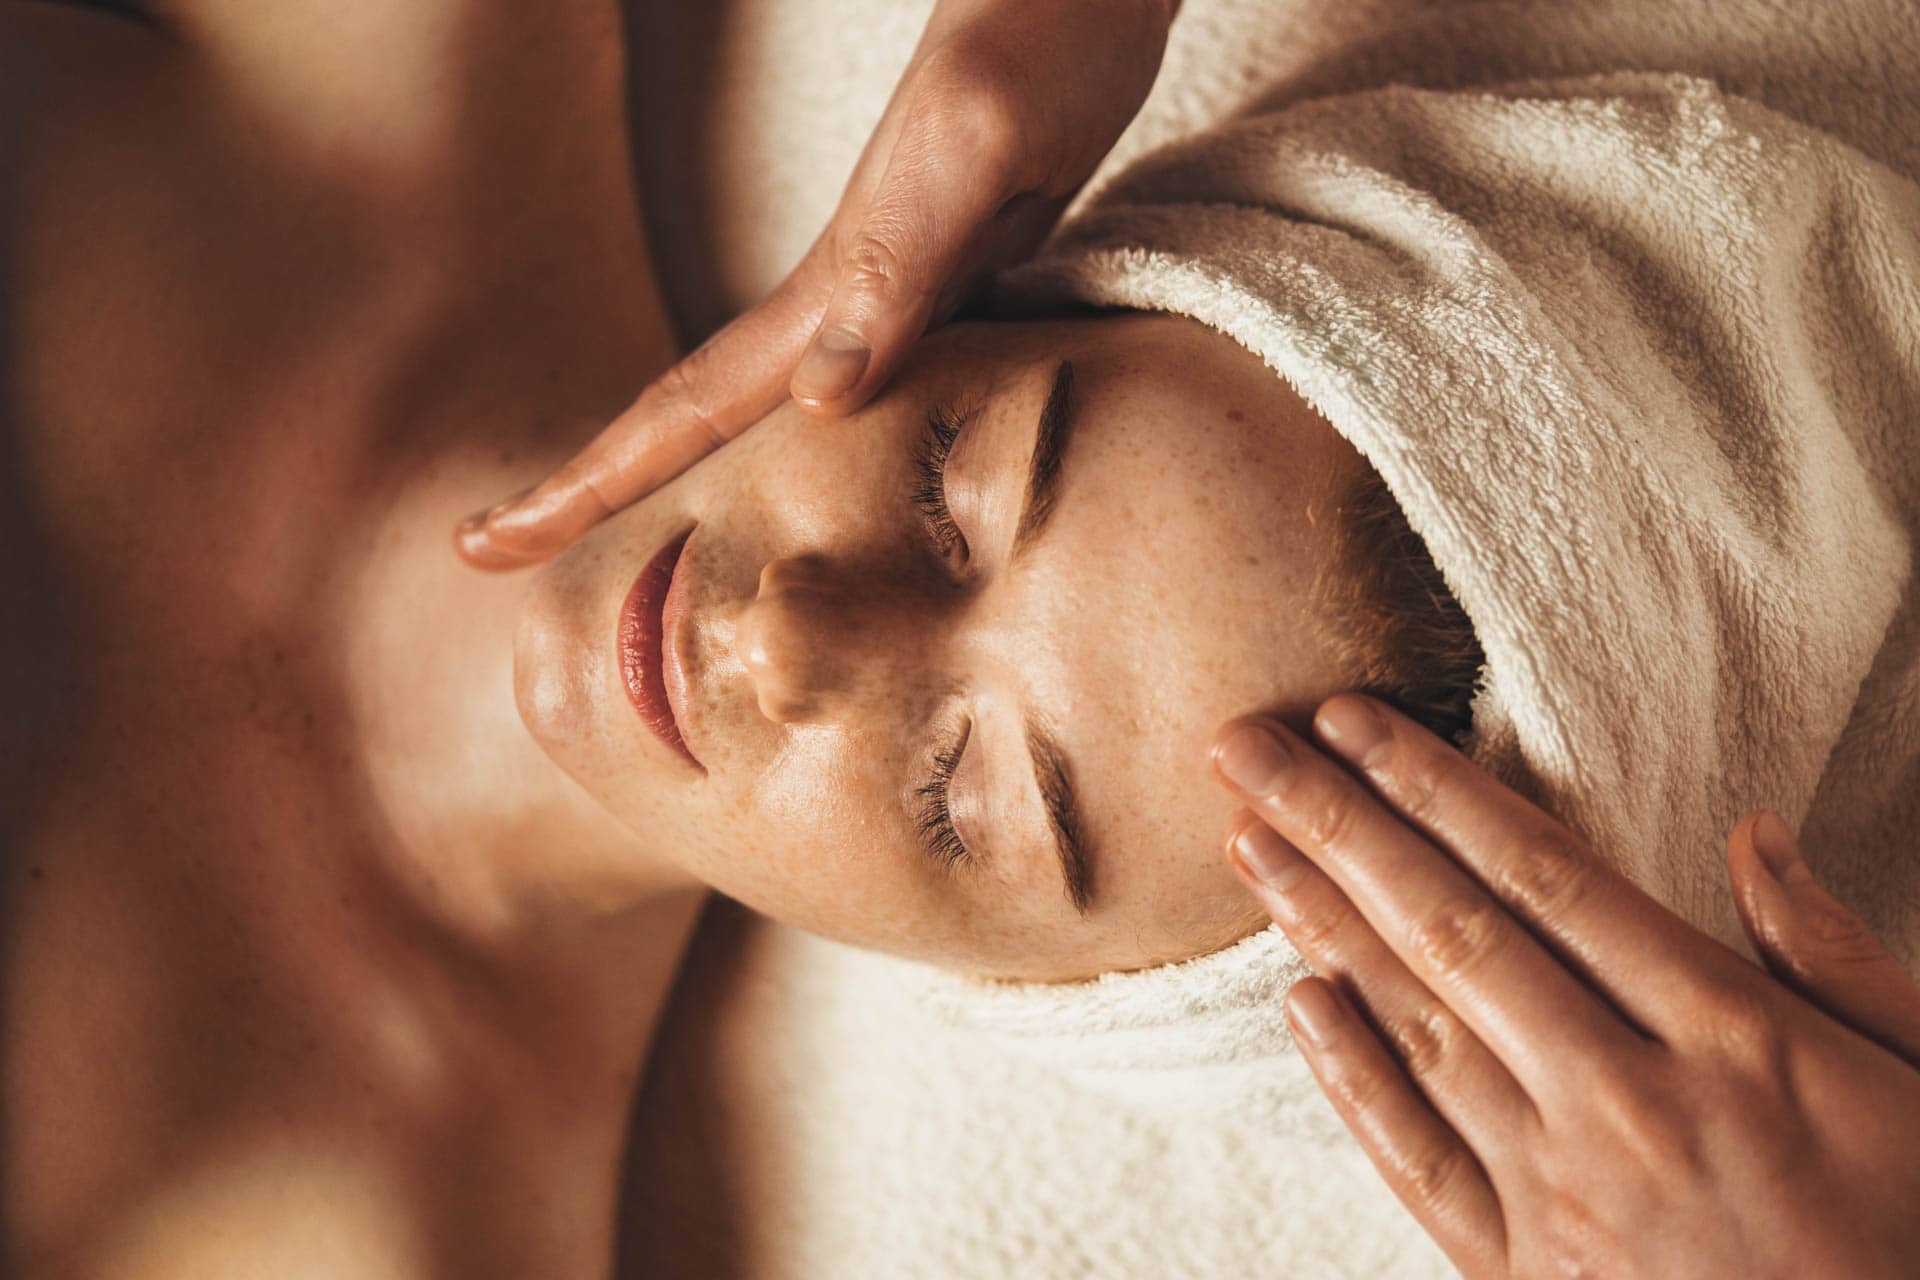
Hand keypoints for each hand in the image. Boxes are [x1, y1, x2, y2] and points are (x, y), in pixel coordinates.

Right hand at [455, 0, 1177, 569]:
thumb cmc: (1035, 56)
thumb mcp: (973, 153)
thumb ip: (896, 270)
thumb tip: (812, 399)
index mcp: (824, 291)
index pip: (681, 410)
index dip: (586, 484)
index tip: (487, 545)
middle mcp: (835, 309)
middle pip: (692, 421)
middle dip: (593, 491)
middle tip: (492, 550)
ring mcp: (882, 306)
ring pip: (762, 419)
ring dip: (687, 479)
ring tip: (629, 544)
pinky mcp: (942, 299)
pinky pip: (856, 406)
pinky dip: (809, 459)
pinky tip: (806, 482)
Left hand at [1209, 696, 1919, 1278]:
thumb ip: (1837, 958)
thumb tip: (1755, 835)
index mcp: (1735, 1036)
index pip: (1546, 874)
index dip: (1437, 787)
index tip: (1355, 723)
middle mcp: (1631, 1102)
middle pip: (1451, 930)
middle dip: (1336, 826)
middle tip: (1244, 749)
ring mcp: (1567, 1197)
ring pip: (1417, 1030)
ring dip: (1320, 925)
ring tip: (1247, 841)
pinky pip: (1417, 1163)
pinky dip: (1350, 1078)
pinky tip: (1297, 1000)